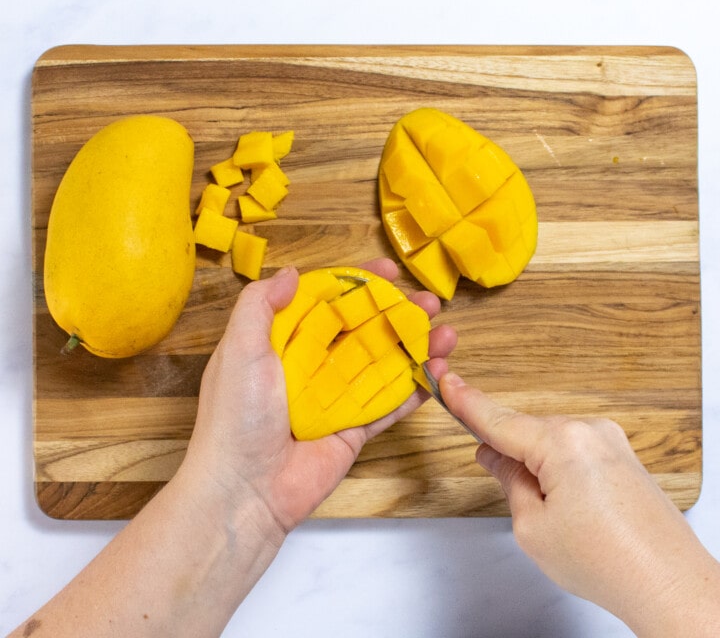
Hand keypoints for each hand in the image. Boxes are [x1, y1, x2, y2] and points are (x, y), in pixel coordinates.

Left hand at [185, 259, 456, 534]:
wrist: (245, 492)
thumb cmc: (235, 417)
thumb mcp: (239, 350)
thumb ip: (260, 305)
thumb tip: (290, 272)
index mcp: (284, 342)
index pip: (326, 301)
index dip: (357, 284)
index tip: (387, 271)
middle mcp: (312, 366)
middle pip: (363, 330)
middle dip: (397, 313)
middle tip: (428, 302)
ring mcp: (337, 398)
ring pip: (383, 364)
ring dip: (415, 347)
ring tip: (446, 333)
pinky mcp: (354, 429)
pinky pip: (389, 405)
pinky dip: (415, 388)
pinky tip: (439, 371)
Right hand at [440, 373, 719, 636]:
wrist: (670, 585)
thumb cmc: (607, 562)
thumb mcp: (533, 527)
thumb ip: (508, 481)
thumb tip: (495, 457)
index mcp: (562, 442)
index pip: (500, 420)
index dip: (467, 403)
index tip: (446, 381)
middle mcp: (589, 430)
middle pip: (527, 432)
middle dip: (508, 454)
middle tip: (498, 481)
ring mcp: (611, 440)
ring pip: (551, 443)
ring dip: (537, 465)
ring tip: (549, 513)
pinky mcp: (623, 455)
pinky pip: (575, 450)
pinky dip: (559, 468)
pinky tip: (565, 502)